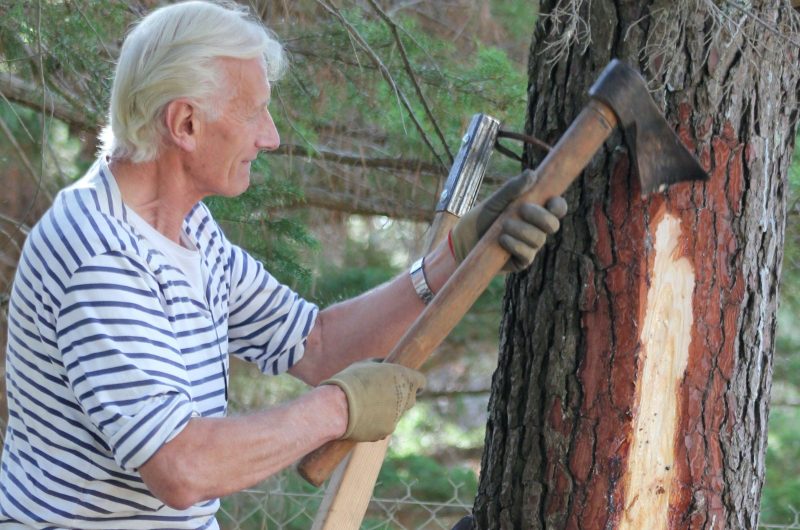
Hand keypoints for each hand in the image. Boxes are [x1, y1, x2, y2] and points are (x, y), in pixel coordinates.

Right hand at [321, 360, 425, 441]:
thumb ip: (381, 366)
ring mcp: (398, 416)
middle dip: (400, 398)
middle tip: (382, 395)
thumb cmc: (350, 380)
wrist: (338, 406)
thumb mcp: (366, 364)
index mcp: (405, 378)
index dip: (413, 383)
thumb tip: (384, 365)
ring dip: (386, 411)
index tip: (408, 385)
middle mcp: (406, 398)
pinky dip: (376, 424)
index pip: (420, 381)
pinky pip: (384, 427)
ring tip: (364, 407)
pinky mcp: (387, 431)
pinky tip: (361, 418)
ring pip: (396, 414)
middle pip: (410, 400)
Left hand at [450, 169, 566, 271]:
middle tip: (521, 209)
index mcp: (536, 211)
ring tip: (503, 226)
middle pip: (553, 225)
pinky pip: (528, 254)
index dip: (558, 205)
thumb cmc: (484, 215)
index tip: (549, 201)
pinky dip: (516, 245)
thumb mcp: (497, 199)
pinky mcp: (521, 261)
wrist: (465, 237)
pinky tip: (502, 239)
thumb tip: (532, 174)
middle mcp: (537, 229)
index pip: (557, 208)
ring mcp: (531, 246)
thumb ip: (514, 188)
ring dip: (522, 230)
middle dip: (539, 216)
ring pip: (539, 239)